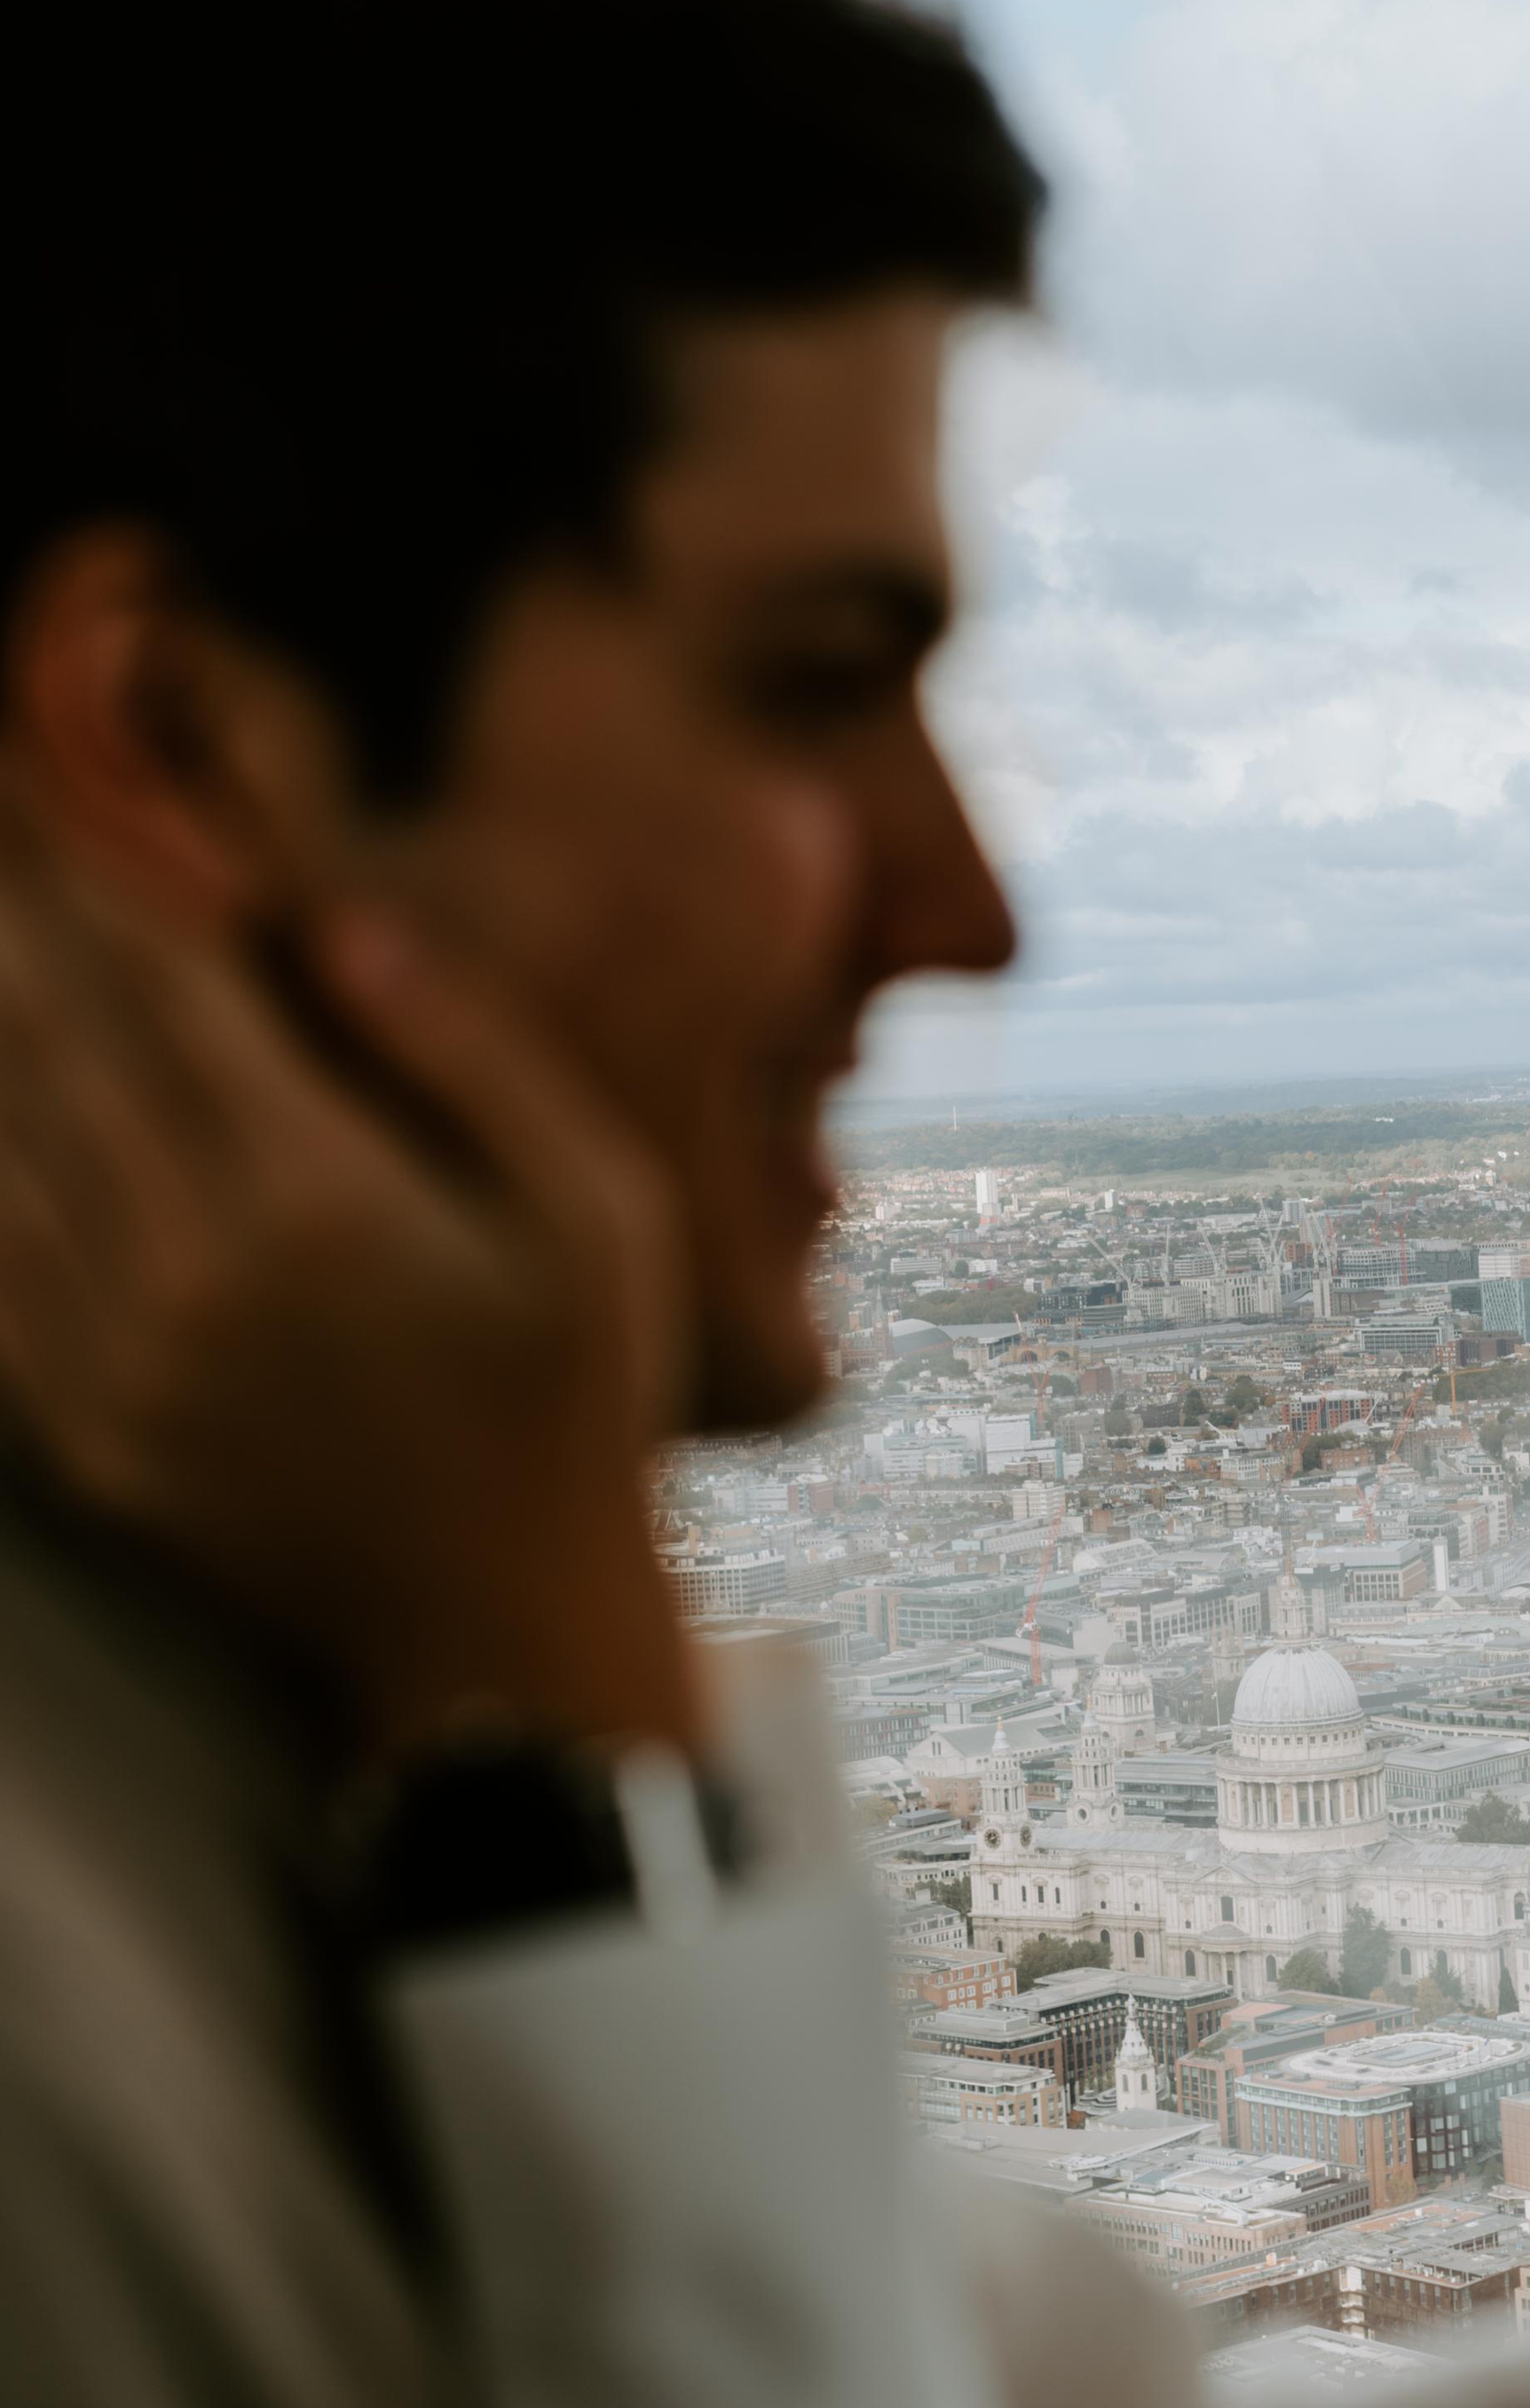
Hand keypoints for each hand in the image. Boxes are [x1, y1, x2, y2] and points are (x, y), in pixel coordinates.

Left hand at [0, 797, 698, 1758]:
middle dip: (15, 918)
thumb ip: (466, 1054)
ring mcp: (109, 1363)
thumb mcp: (593, 1211)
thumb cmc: (575, 1400)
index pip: (158, 982)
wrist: (501, 1640)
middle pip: (45, 1044)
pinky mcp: (80, 1434)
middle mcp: (178, 1271)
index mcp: (312, 1197)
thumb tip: (334, 921)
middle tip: (1, 818)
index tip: (56, 767)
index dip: (94, 862)